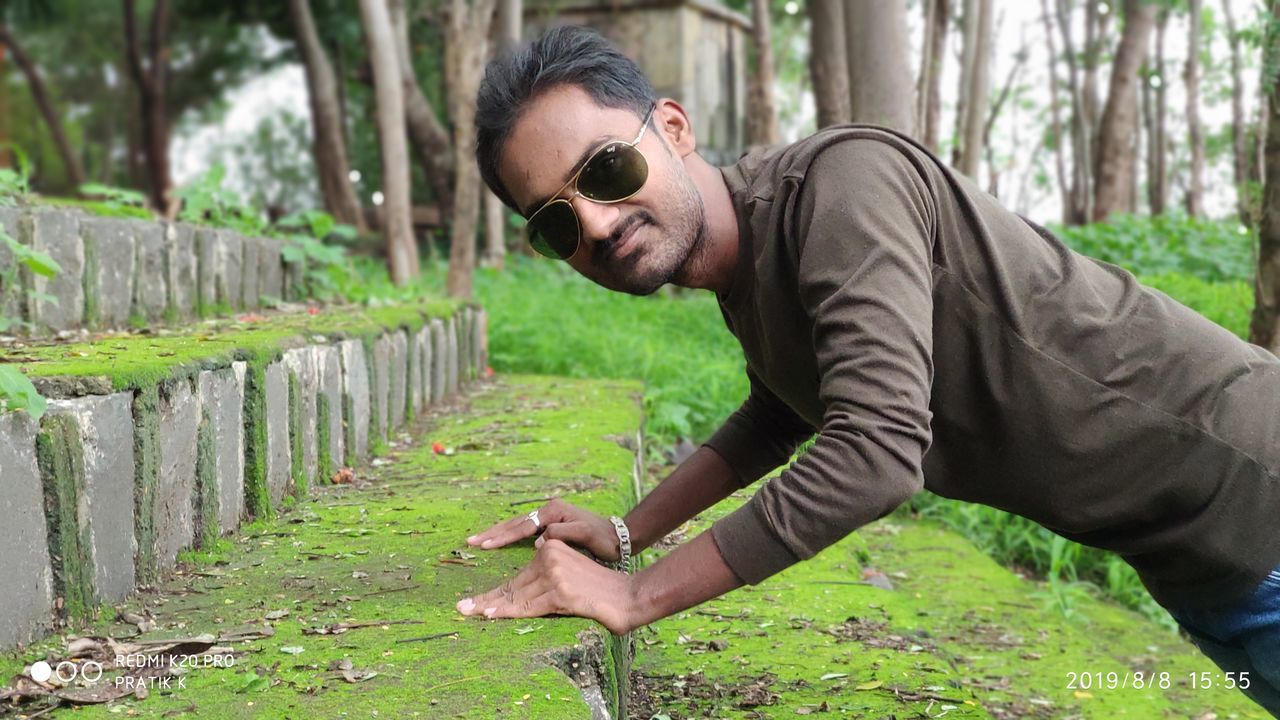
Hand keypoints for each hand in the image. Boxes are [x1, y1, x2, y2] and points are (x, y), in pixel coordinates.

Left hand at [454, 538, 636, 634]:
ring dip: (490, 607)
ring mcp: (554, 574)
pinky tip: (489, 614)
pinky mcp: (559, 592)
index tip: (474, 602)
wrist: (629, 597)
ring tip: (468, 612)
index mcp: (551, 549)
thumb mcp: (571, 579)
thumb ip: (548, 581)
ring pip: (516, 596)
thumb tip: (521, 596)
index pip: (517, 576)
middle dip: (486, 599)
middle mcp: (550, 557)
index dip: (495, 591)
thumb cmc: (602, 592)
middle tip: (460, 608)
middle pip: (512, 585)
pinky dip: (507, 611)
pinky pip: (527, 605)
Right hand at [465, 498, 621, 561]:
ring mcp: (548, 516)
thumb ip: (561, 535)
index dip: (503, 536)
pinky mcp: (549, 524)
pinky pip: (523, 529)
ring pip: (517, 525)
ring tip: (477, 540)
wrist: (617, 536)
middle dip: (492, 532)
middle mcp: (548, 510)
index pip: (523, 526)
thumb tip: (538, 541)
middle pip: (515, 522)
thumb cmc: (603, 538)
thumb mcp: (584, 535)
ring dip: (497, 533)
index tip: (485, 544)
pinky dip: (508, 534)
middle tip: (470, 541)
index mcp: (554, 511)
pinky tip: (497, 539)